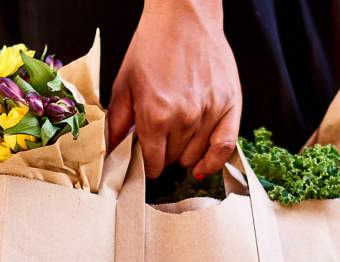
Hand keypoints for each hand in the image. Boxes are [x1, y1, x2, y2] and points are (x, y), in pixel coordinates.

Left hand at [108, 0, 241, 178]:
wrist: (184, 17)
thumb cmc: (152, 48)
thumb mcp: (124, 85)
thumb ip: (116, 125)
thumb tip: (109, 156)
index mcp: (156, 116)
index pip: (152, 165)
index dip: (147, 165)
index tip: (146, 159)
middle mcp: (184, 119)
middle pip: (173, 161)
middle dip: (164, 154)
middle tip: (161, 136)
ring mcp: (209, 113)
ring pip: (195, 157)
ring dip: (185, 153)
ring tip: (178, 134)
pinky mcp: (229, 106)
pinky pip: (224, 148)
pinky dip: (213, 162)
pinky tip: (201, 165)